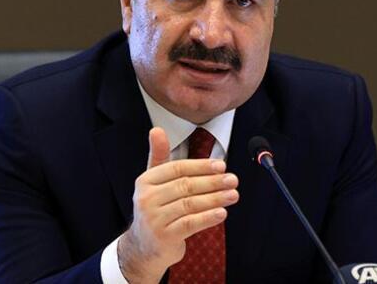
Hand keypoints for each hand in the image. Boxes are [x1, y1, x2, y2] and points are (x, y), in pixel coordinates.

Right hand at [117, 127, 238, 282]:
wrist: (142, 248)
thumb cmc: (155, 209)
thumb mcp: (153, 182)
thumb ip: (159, 156)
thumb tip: (157, 129)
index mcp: (145, 181)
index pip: (177, 169)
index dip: (201, 166)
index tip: (222, 166)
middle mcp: (146, 198)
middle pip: (186, 186)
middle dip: (213, 182)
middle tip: (233, 180)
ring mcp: (154, 219)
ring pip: (190, 204)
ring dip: (215, 198)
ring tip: (233, 195)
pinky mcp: (164, 236)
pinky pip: (190, 224)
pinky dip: (208, 217)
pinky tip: (222, 213)